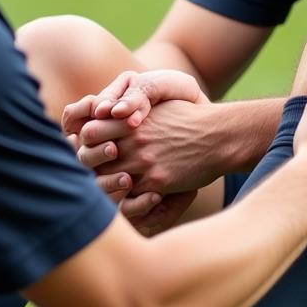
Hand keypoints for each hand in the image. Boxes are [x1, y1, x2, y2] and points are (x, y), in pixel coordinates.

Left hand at [62, 70, 211, 228]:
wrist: (219, 136)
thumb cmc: (189, 119)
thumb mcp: (157, 107)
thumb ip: (132, 110)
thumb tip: (112, 113)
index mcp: (130, 120)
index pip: (89, 131)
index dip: (87, 141)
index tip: (95, 148)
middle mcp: (132, 141)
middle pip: (91, 158)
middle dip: (92, 165)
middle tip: (100, 170)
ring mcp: (143, 162)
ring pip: (108, 180)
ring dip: (108, 185)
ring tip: (116, 186)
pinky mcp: (157, 182)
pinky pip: (130, 198)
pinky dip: (129, 200)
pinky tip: (137, 196)